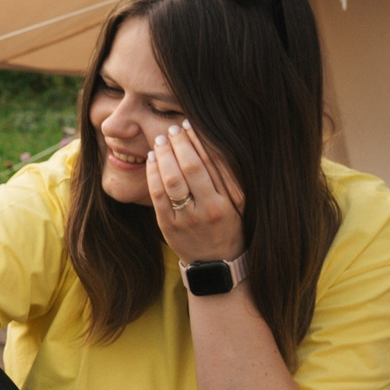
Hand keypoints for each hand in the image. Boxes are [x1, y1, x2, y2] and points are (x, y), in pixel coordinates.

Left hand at [147, 121, 245, 264]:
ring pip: (172, 180)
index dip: (199, 141)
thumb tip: (212, 144)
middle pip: (191, 168)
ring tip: (160, 140)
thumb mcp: (237, 204)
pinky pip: (158, 195)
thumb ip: (227, 178)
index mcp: (229, 201)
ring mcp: (187, 218)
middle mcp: (209, 209)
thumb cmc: (227, 227)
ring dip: (164, 156)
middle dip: (180, 144)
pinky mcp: (168, 226)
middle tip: (173, 129)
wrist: (214, 264)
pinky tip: (152, 160)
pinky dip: (153, 174)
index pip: (213, 163)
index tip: (191, 126)